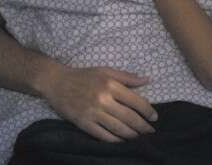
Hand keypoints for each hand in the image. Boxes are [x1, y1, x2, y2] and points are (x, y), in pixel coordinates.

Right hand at [39, 65, 157, 142]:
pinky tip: (122, 141)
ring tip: (139, 137)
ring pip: (118, 129)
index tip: (154, 117)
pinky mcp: (83, 124)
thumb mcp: (106, 71)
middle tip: (151, 131)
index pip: (135, 101)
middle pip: (129, 118)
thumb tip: (147, 80)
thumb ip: (127, 77)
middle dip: (143, 127)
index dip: (147, 111)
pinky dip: (116, 141)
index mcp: (110, 85)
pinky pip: (103, 136)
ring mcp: (93, 113)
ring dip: (132, 135)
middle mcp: (103, 100)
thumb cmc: (83, 76)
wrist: (56, 83)